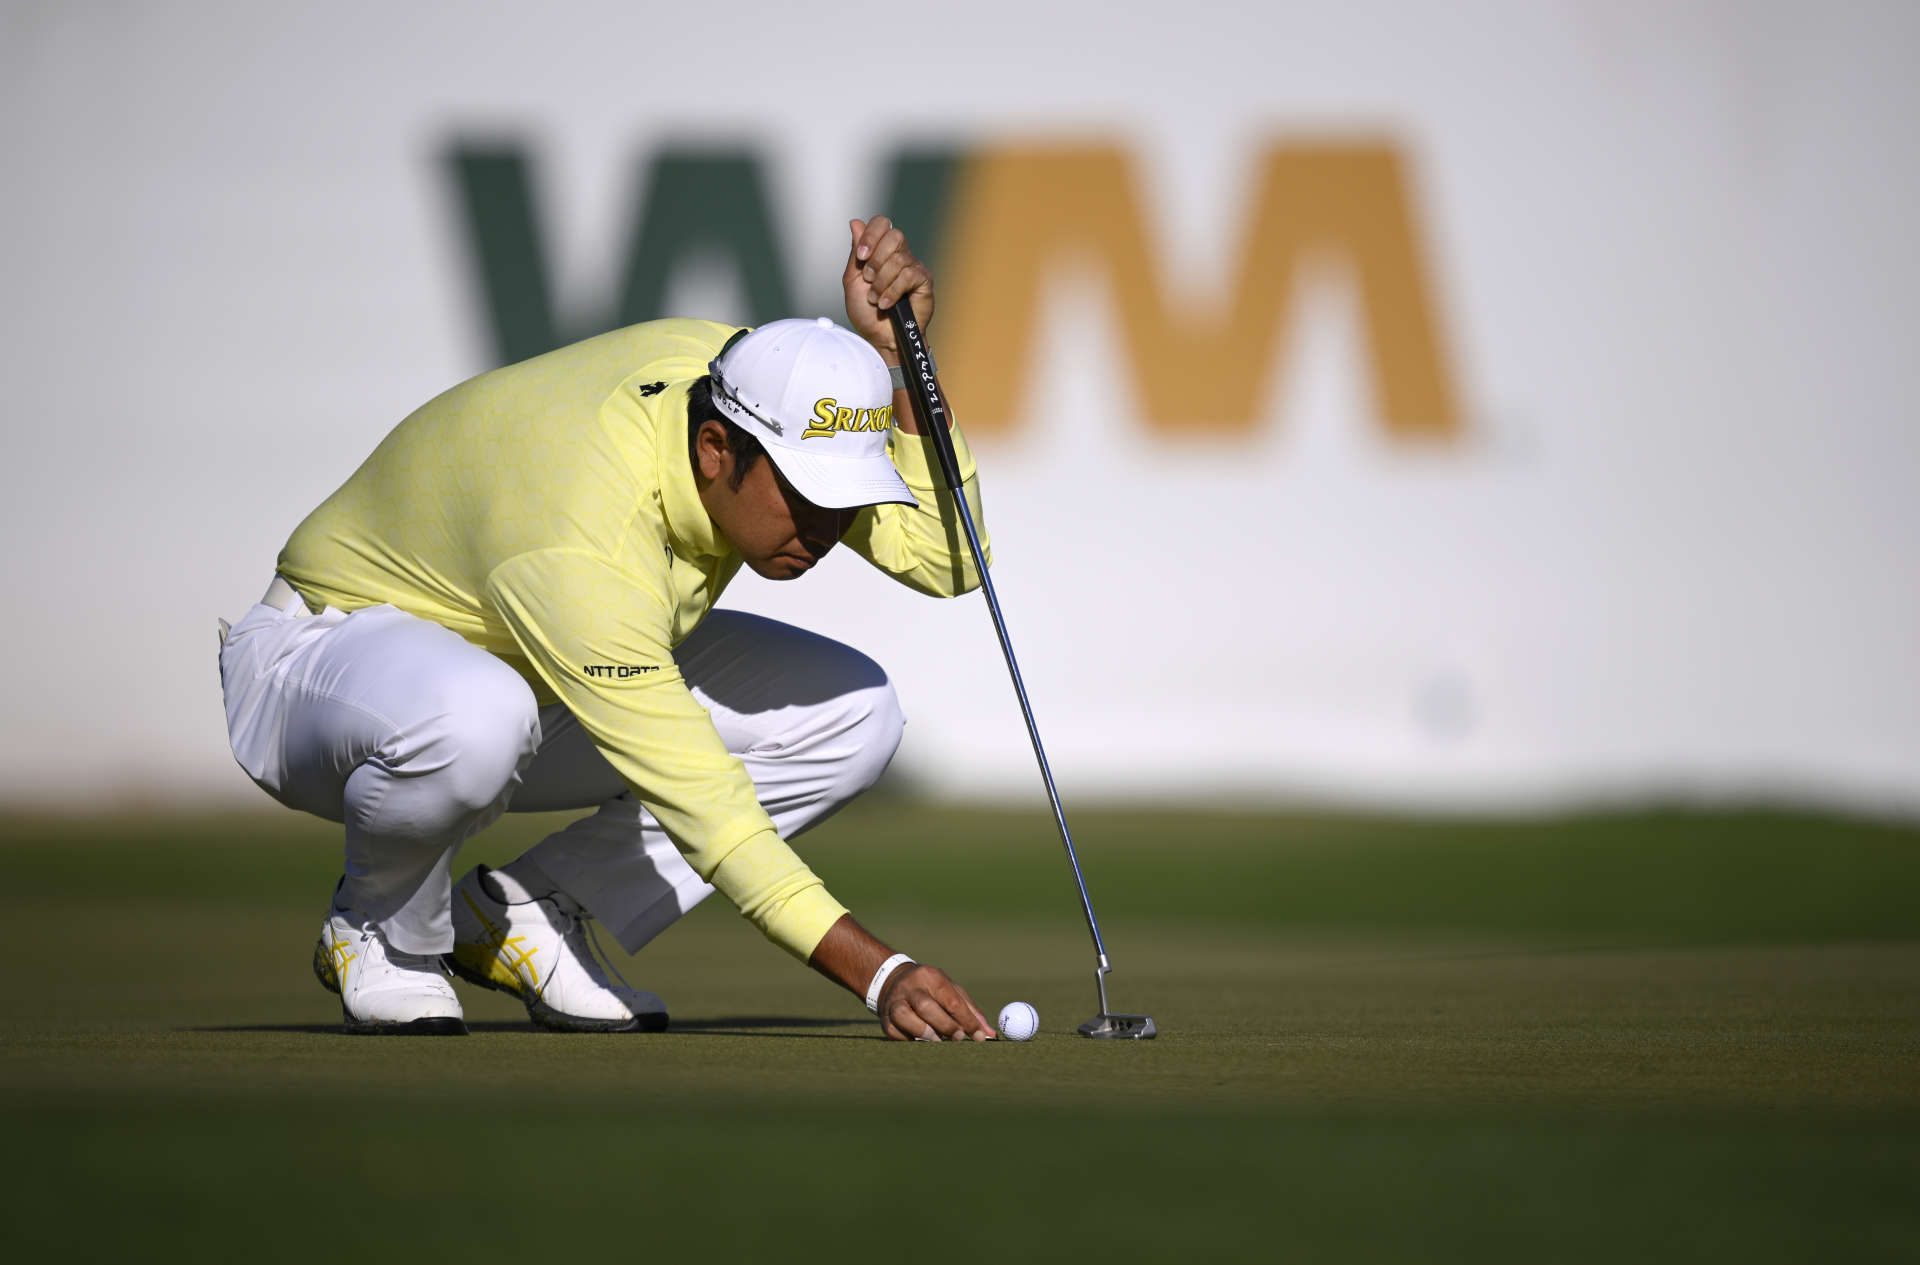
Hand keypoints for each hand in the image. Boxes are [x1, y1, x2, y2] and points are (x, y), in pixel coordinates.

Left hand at [842, 215, 933, 362]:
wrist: (880, 339)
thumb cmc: (866, 313)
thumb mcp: (853, 280)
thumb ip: (856, 252)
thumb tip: (856, 222)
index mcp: (882, 251)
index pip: (882, 224)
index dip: (871, 235)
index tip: (861, 257)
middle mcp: (901, 255)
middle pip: (894, 235)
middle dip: (876, 260)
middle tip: (868, 280)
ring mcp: (914, 267)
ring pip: (898, 260)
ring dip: (881, 282)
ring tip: (876, 299)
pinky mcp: (924, 282)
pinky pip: (908, 276)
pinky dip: (892, 292)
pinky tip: (886, 305)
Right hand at [877, 963, 995, 1041]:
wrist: (893, 981)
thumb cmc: (932, 990)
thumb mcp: (952, 991)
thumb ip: (971, 1012)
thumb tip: (990, 1035)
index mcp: (931, 977)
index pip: (951, 1000)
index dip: (967, 1020)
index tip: (979, 1037)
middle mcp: (911, 987)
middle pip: (926, 1007)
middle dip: (945, 1025)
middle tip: (958, 1038)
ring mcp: (894, 1002)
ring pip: (905, 1017)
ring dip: (924, 1032)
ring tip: (937, 1040)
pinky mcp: (885, 1018)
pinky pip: (895, 1032)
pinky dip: (909, 1039)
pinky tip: (920, 1041)